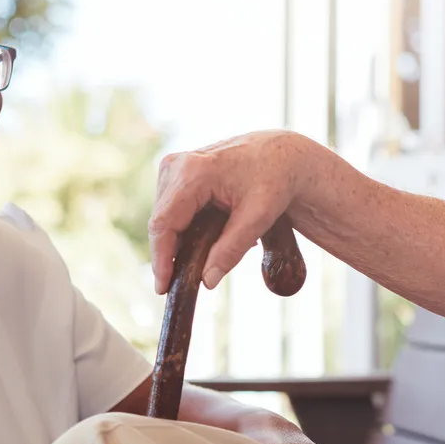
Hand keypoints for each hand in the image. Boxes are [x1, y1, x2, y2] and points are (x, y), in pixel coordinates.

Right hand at [152, 131, 317, 292]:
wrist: (283, 156)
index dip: (161, 259)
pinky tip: (204, 240)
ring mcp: (174, 167)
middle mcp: (176, 165)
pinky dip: (184, 230)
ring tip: (203, 258)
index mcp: (193, 172)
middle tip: (184, 283)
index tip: (163, 287)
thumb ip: (231, 250)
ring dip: (178, 243)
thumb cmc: (274, 180)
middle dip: (170, 255)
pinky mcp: (178, 173)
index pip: (164, 223)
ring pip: (165, 218)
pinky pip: (172, 210)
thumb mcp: (258, 217)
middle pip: (161, 222)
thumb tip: (206, 281)